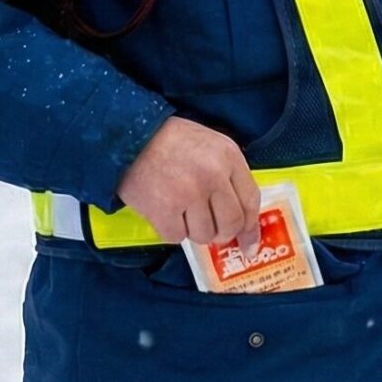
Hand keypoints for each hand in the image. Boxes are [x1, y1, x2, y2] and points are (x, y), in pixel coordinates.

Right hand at [116, 117, 262, 250]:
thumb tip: (242, 221)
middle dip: (222, 233)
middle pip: (231, 224)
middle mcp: (213, 176)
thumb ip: (229, 176)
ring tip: (180, 209)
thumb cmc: (171, 142)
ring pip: (204, 235)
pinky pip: (177, 237)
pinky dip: (170, 230)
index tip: (249, 244)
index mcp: (228, 157)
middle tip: (209, 228)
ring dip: (193, 230)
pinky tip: (164, 211)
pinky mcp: (164, 210)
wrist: (130, 137)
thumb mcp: (210, 146)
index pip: (251, 201)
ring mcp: (189, 194)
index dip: (251, 227)